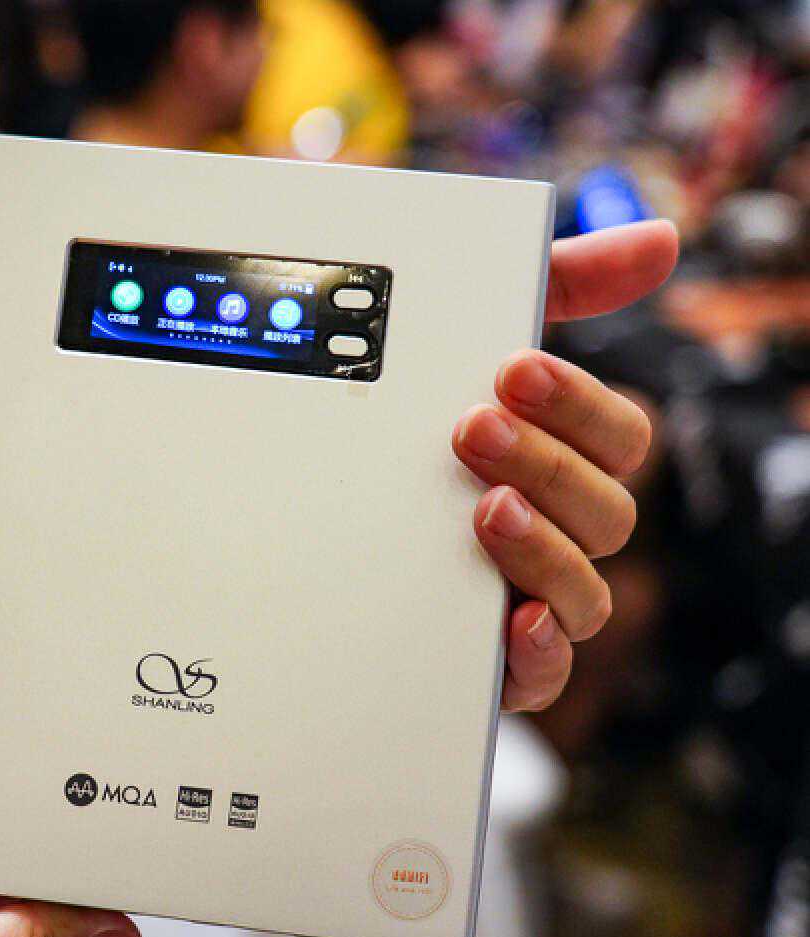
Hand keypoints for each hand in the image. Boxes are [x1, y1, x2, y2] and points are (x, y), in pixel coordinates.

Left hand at [454, 219, 677, 711]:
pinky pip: (544, 675)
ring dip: (543, 547)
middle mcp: (558, 530)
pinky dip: (537, 653)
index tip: (510, 370)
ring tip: (483, 511)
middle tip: (471, 430)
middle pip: (607, 511)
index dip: (577, 402)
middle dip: (546, 465)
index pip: (618, 437)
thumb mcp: (465, 343)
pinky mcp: (492, 663)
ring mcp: (529, 598)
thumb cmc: (410, 425)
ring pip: (586, 591)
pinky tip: (511, 622)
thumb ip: (557, 287)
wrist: (299, 522)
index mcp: (562, 460)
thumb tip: (658, 239)